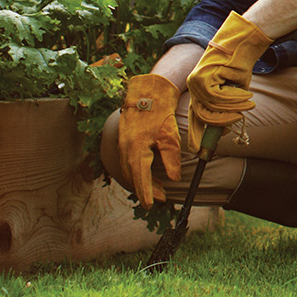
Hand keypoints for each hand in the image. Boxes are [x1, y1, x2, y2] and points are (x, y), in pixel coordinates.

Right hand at [117, 73, 182, 207]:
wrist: (148, 91)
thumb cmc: (160, 112)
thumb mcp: (170, 136)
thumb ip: (171, 159)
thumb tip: (173, 179)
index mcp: (136, 149)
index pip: (140, 178)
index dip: (145, 193)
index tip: (150, 205)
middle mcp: (125, 149)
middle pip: (133, 177)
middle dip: (145, 190)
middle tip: (161, 199)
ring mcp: (122, 144)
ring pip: (129, 170)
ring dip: (141, 181)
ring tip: (158, 190)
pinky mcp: (123, 140)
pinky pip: (127, 161)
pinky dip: (136, 171)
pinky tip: (148, 173)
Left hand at [185, 11, 273, 151]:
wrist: (243, 43)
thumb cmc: (239, 66)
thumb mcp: (233, 91)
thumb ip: (227, 108)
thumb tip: (224, 130)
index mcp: (197, 90)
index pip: (194, 117)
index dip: (196, 135)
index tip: (200, 151)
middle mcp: (193, 86)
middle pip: (202, 116)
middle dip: (221, 122)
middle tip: (239, 119)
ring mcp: (196, 80)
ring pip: (212, 107)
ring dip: (233, 108)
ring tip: (249, 103)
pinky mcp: (204, 76)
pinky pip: (219, 97)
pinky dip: (234, 99)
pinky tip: (246, 95)